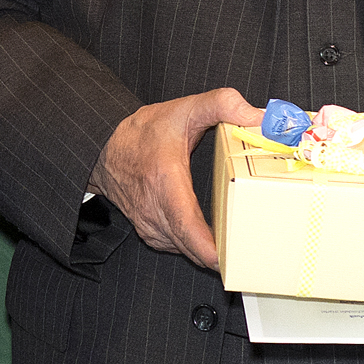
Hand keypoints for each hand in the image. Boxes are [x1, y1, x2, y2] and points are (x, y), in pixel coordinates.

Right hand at [88, 88, 259, 267]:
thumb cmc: (145, 131)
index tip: (227, 259)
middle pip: (192, 246)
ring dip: (209, 251)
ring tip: (237, 245)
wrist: (105, 148)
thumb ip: (223, 105)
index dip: (208, 248)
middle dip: (222, 254)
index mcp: (165, 181)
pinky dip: (196, 247)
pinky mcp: (151, 233)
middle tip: (249, 253)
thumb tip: (258, 117)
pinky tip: (212, 238)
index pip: (186, 225)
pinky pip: (178, 248)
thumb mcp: (185, 108)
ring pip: (186, 251)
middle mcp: (155, 210)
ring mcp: (150, 225)